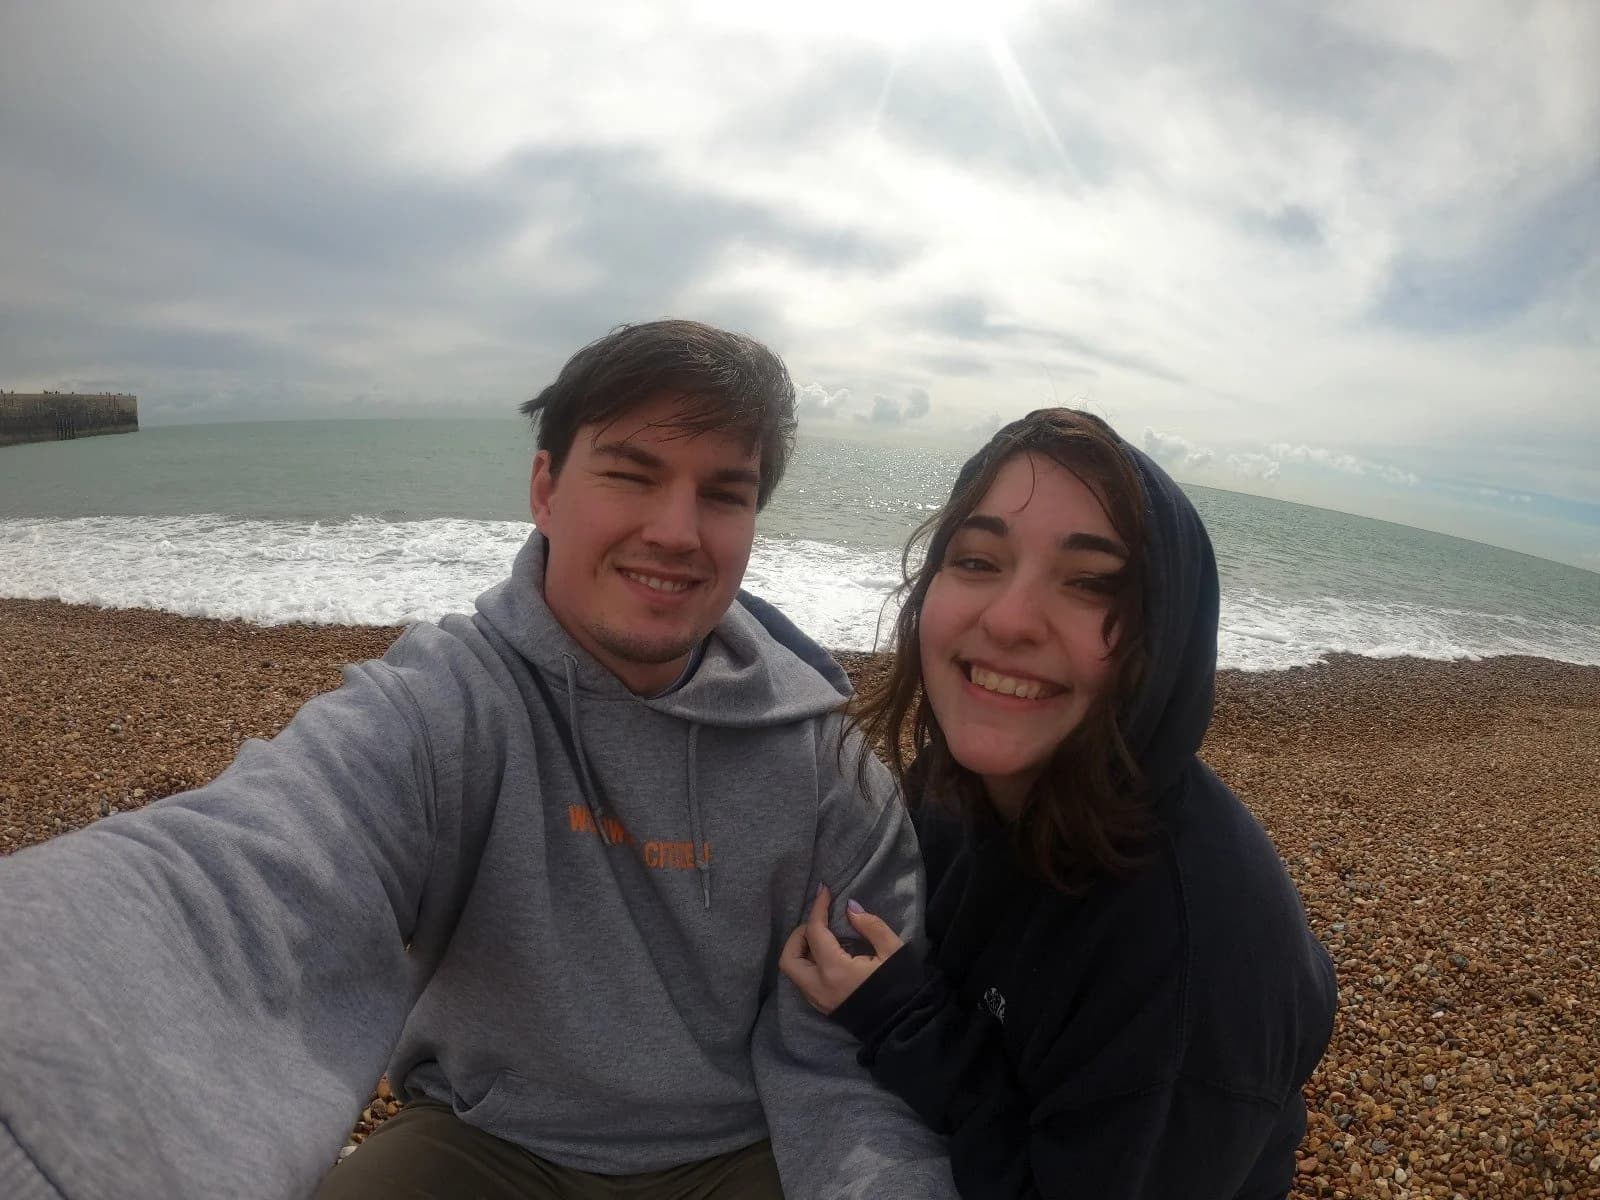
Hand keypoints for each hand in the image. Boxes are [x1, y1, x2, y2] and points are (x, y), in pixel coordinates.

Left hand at [777, 885, 904, 1015]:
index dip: (818, 908)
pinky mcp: (823, 1008)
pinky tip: (829, 955)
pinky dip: (809, 963)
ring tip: (824, 938)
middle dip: (798, 935)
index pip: (815, 932)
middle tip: (819, 923)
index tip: (824, 891)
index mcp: (835, 971)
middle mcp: (819, 987)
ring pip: (793, 972)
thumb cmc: (902, 987)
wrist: (905, 1024)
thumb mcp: (893, 951)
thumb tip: (850, 908)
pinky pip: (804, 981)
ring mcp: (818, 1001)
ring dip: (802, 950)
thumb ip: (871, 926)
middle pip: (789, 957)